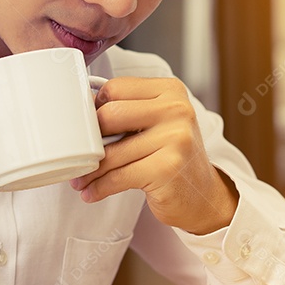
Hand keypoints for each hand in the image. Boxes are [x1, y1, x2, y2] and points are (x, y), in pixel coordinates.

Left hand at [70, 77, 238, 234]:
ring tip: (81, 180)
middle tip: (81, 155)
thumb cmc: (172, 158)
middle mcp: (176, 110)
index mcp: (170, 91)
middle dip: (88, 140)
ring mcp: (175, 138)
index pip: (116, 88)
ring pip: (111, 152)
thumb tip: (81, 115)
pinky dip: (100, 187)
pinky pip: (119, 176)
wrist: (203, 196)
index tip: (88, 128)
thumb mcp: (157, 124)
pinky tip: (93, 192)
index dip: (95, 109)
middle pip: (109, 115)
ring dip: (90, 170)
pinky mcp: (167, 168)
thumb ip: (128, 112)